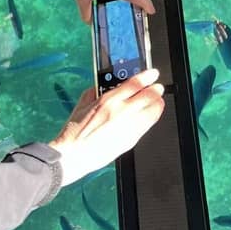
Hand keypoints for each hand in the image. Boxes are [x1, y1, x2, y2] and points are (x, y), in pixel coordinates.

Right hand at [49, 70, 164, 185]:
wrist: (73, 155)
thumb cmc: (74, 131)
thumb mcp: (83, 103)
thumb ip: (96, 91)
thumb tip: (106, 86)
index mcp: (108, 101)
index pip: (134, 84)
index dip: (147, 77)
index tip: (153, 74)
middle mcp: (120, 112)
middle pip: (148, 96)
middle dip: (156, 89)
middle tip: (158, 87)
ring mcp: (128, 127)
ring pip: (152, 111)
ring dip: (157, 103)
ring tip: (157, 100)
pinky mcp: (130, 141)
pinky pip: (148, 126)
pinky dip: (152, 117)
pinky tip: (150, 114)